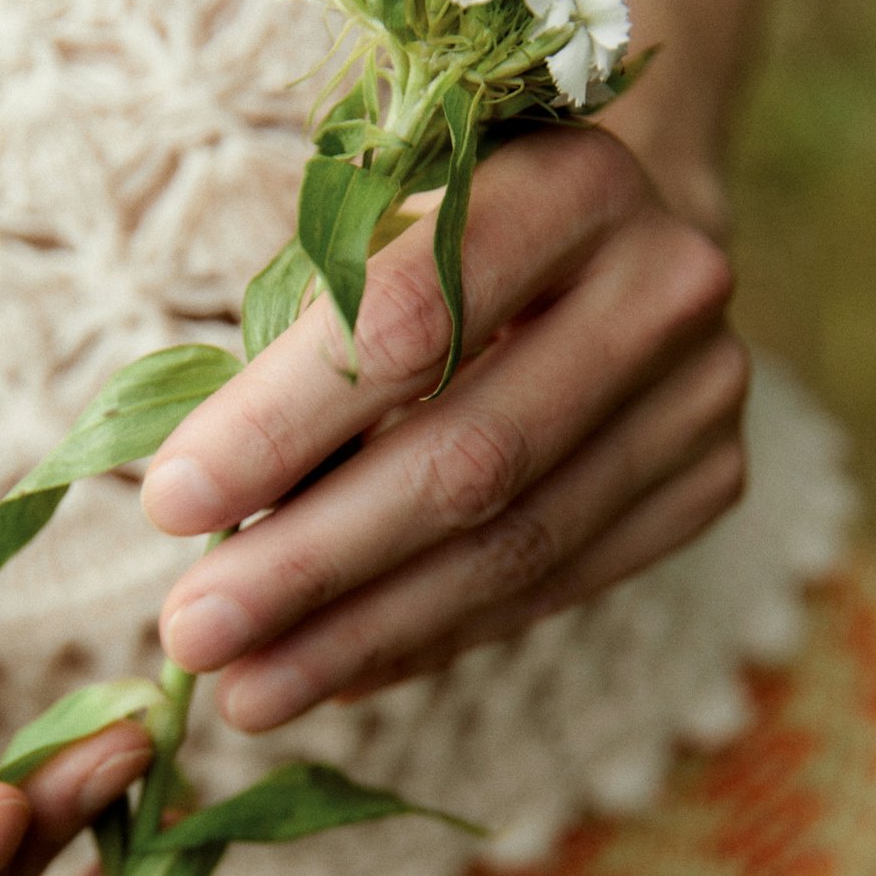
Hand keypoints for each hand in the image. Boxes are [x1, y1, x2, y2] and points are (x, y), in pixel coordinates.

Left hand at [141, 126, 747, 730]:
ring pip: (514, 550)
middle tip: (193, 636)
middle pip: (470, 461)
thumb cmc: (454, 240)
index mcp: (568, 182)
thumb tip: (207, 525)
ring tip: (246, 693)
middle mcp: (663, 285)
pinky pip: (551, 591)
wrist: (617, 241)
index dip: (281, 423)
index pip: (409, 321)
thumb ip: (308, 350)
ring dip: (362, 634)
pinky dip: (430, 638)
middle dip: (311, 563)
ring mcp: (701, 395)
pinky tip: (336, 675)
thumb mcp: (377, 237)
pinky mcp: (709, 483)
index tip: (166, 503)